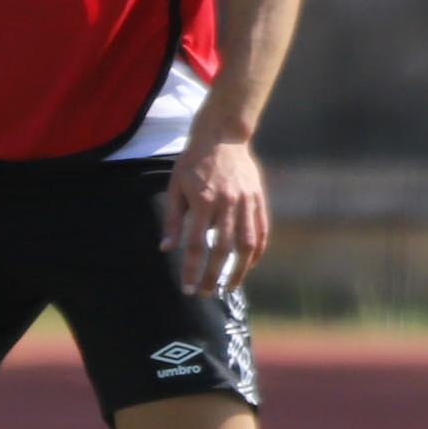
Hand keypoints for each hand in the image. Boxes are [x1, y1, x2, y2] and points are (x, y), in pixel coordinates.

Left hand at [162, 132, 270, 296]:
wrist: (222, 135)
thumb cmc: (193, 162)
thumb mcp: (176, 187)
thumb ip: (173, 220)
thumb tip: (166, 249)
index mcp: (203, 201)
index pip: (195, 245)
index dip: (191, 269)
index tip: (187, 288)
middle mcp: (227, 204)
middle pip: (221, 250)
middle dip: (212, 276)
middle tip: (205, 293)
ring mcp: (246, 202)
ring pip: (246, 245)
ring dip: (238, 270)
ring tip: (229, 287)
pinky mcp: (258, 199)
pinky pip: (261, 231)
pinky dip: (256, 252)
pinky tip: (248, 265)